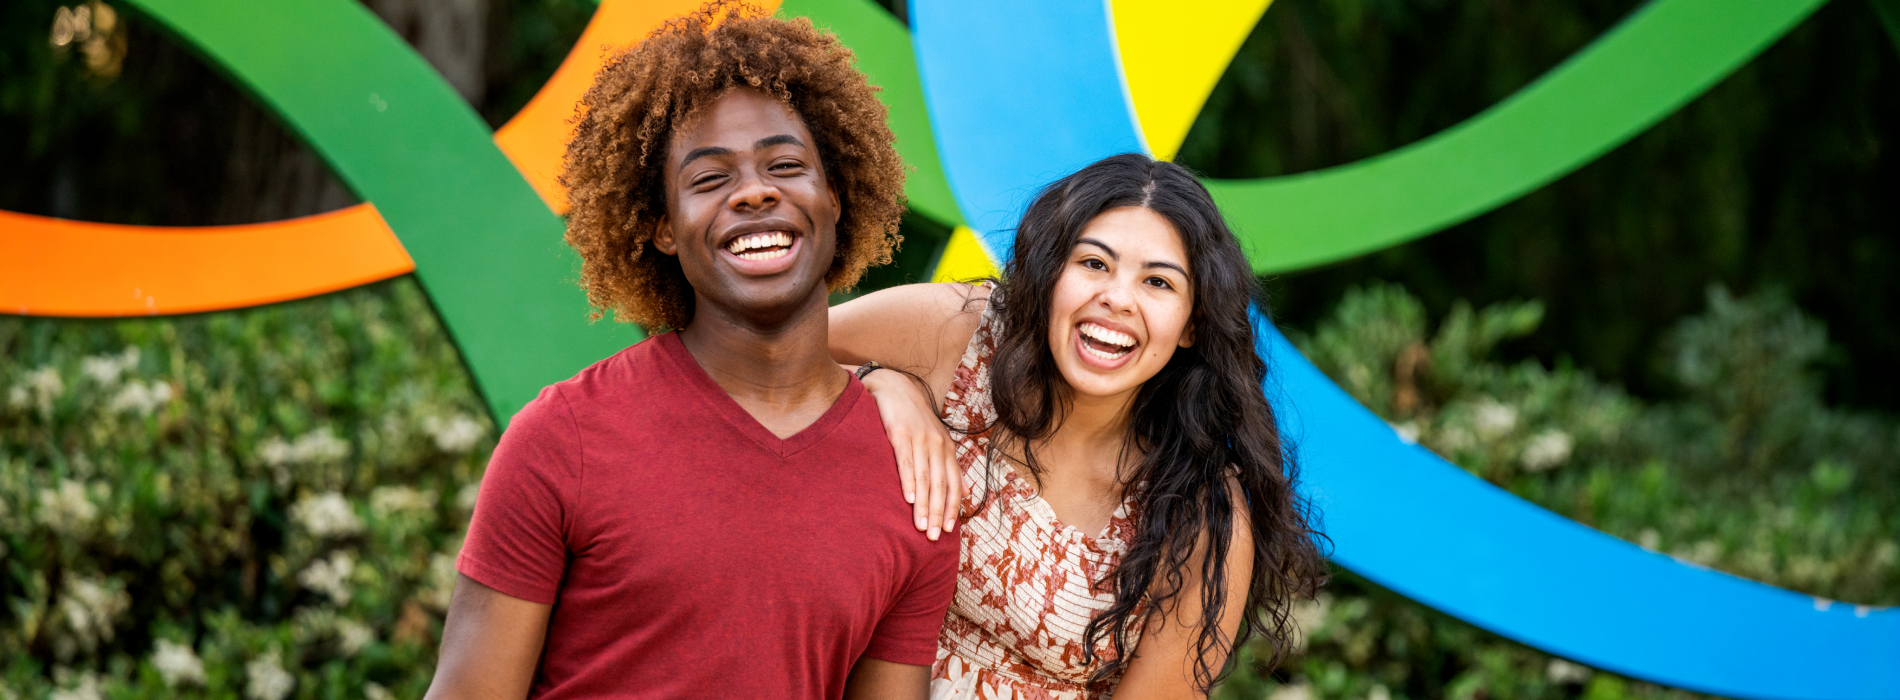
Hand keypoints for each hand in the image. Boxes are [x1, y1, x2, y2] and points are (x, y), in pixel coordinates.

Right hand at [858, 366, 961, 540]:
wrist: (896, 388)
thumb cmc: (916, 420)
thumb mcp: (938, 441)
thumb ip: (950, 467)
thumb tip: (966, 492)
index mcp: (947, 449)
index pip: (953, 484)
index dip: (952, 508)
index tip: (949, 530)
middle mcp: (937, 445)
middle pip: (940, 486)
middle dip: (938, 513)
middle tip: (934, 537)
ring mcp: (920, 440)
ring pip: (924, 478)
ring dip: (924, 505)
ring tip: (921, 526)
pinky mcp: (901, 434)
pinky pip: (906, 462)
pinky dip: (909, 481)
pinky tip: (908, 498)